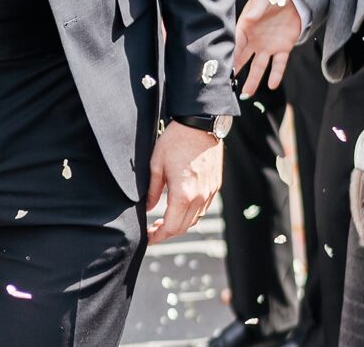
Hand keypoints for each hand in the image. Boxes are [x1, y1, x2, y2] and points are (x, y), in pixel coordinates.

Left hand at [146, 122, 222, 241]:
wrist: (200, 126)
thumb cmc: (175, 142)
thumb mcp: (156, 165)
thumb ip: (152, 191)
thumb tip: (148, 209)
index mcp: (183, 195)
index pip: (171, 227)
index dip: (158, 236)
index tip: (148, 238)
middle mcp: (200, 198)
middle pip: (184, 227)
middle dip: (167, 233)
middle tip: (152, 231)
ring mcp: (210, 193)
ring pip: (195, 220)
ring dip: (180, 224)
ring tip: (164, 221)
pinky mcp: (215, 186)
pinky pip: (203, 208)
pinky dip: (191, 214)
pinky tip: (179, 208)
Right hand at [235, 0, 303, 98]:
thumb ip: (257, 9)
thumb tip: (248, 19)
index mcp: (245, 27)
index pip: (236, 43)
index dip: (229, 54)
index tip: (222, 67)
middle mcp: (254, 40)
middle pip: (243, 58)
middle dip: (235, 71)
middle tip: (226, 85)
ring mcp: (268, 46)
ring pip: (258, 66)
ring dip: (253, 79)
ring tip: (246, 93)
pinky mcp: (283, 48)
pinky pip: (278, 64)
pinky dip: (276, 74)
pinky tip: (272, 85)